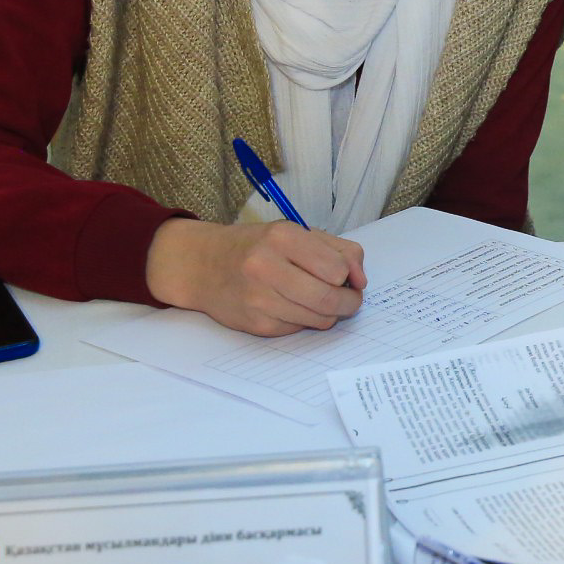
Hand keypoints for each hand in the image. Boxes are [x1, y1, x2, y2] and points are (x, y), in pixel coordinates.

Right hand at [145, 218, 367, 336]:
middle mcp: (266, 266)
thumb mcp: (297, 234)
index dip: (350, 277)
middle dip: (349, 303)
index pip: (337, 268)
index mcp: (282, 237)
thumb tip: (360, 280)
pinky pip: (299, 330)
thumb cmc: (258, 247)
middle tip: (350, 300)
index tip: (349, 278)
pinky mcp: (256, 324)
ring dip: (330, 314)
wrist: (203, 265)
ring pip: (319, 319)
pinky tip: (293, 307)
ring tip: (321, 301)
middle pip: (329, 298)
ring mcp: (258, 298)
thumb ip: (339, 250)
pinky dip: (305, 321)